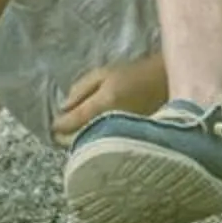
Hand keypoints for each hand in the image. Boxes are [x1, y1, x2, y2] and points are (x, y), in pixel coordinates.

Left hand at [52, 55, 169, 146]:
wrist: (165, 83)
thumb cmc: (132, 75)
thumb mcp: (103, 73)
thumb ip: (79, 90)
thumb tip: (63, 110)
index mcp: (103, 104)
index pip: (70, 123)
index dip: (58, 124)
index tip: (56, 123)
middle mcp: (111, 123)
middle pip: (76, 141)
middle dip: (66, 137)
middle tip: (66, 130)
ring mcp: (120, 136)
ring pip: (89, 148)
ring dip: (79, 142)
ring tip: (80, 133)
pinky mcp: (128, 143)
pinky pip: (103, 149)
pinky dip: (94, 145)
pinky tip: (96, 137)